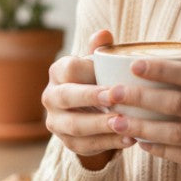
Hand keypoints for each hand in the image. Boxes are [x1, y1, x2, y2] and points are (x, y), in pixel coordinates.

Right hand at [42, 28, 134, 168]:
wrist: (91, 109)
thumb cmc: (98, 79)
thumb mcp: (100, 63)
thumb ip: (102, 50)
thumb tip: (105, 33)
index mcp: (58, 72)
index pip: (69, 69)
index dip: (89, 72)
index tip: (112, 77)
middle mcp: (51, 96)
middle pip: (66, 97)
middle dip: (92, 98)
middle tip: (117, 97)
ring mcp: (56, 122)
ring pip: (75, 126)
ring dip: (102, 125)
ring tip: (126, 123)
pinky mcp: (67, 142)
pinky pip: (85, 146)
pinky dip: (109, 144)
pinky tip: (129, 139)